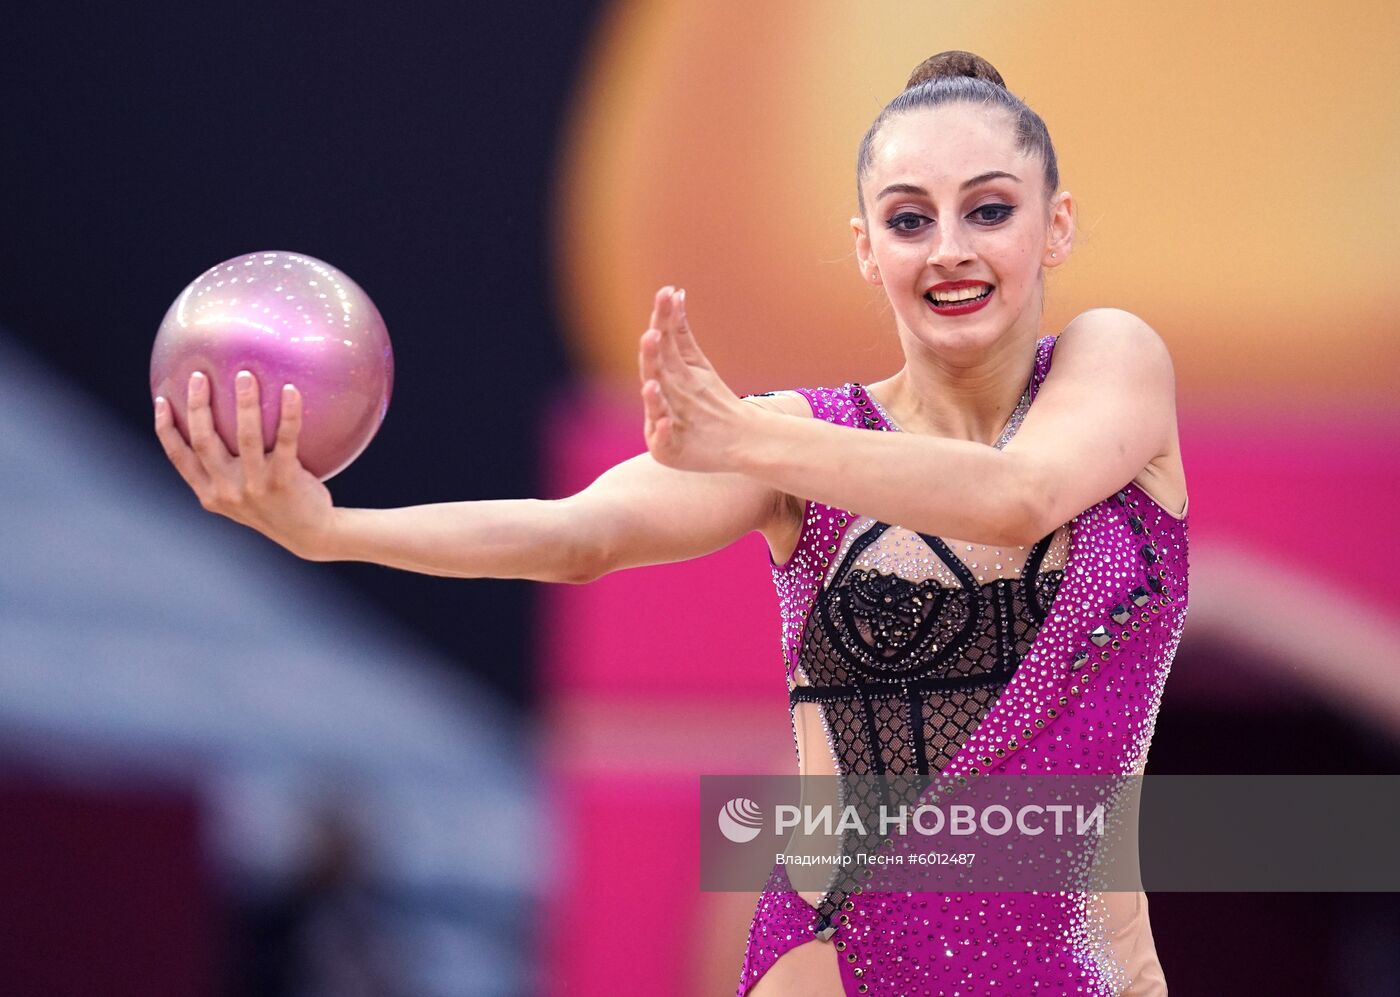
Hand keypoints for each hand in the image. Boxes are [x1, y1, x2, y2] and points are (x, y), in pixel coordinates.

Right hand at [154, 370, 334, 558]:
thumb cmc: (276, 506)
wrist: (311, 534)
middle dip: (198, 406)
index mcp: (211, 494)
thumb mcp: (241, 496)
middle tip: (200, 376)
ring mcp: (256, 486)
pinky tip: (292, 390)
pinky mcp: (284, 481)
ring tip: (244, 374)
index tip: (161, 401)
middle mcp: (228, 490)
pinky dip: (289, 413)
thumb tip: (219, 423)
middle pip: (204, 441)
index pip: (179, 458)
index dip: (166, 429)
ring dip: (243, 402)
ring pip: (245, 437)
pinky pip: (286, 440)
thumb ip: (226, 471)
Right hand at [638, 286, 756, 472]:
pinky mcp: (667, 449)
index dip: (663, 319)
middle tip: (653, 335)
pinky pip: (663, 438)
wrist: (733, 441)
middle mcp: (661, 395)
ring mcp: (661, 422)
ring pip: (656, 404)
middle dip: (652, 355)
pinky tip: (665, 420)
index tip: (667, 292)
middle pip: (655, 371)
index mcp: (666, 374)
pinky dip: (663, 429)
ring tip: (653, 385)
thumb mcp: (694, 363)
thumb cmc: (709, 402)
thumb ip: (680, 331)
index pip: (662, 342)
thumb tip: (674, 291)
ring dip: (652, 393)